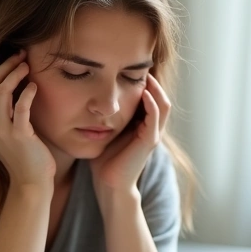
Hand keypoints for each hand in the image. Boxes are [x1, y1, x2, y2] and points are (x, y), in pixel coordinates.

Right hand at [0, 50, 55, 187]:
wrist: (31, 182)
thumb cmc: (25, 155)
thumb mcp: (9, 131)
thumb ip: (7, 111)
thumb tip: (15, 83)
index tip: (14, 59)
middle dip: (6, 66)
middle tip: (22, 56)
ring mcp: (1, 131)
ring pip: (2, 91)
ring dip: (16, 74)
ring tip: (28, 67)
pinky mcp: (18, 135)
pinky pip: (20, 106)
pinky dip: (27, 92)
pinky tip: (34, 86)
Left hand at [90, 73, 170, 196]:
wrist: (108, 185)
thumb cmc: (104, 160)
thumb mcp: (104, 131)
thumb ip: (103, 116)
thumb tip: (87, 97)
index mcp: (143, 125)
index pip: (150, 97)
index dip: (144, 82)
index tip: (129, 67)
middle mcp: (152, 128)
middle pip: (161, 97)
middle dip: (153, 81)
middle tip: (141, 66)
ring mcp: (152, 134)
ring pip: (164, 105)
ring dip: (156, 89)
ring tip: (145, 74)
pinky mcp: (149, 141)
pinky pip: (156, 117)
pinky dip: (152, 104)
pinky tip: (143, 92)